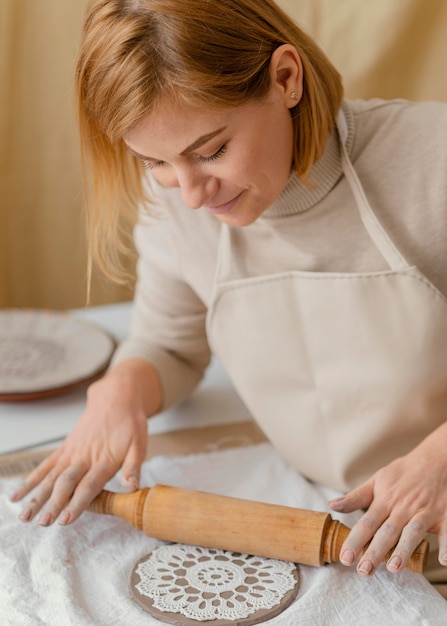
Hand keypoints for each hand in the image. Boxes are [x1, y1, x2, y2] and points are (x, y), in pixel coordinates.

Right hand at [10, 359, 160, 526]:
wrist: (115, 398)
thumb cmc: (130, 423)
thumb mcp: (140, 444)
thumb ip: (133, 467)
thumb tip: (132, 488)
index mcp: (104, 460)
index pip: (89, 485)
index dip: (78, 503)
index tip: (66, 519)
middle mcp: (84, 458)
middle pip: (66, 484)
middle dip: (54, 504)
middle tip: (43, 523)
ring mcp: (71, 453)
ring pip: (51, 477)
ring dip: (37, 497)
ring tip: (25, 516)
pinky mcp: (64, 449)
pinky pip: (45, 466)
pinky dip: (31, 481)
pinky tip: (18, 496)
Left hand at [329, 424, 446, 575]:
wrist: (434, 459)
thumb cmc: (402, 473)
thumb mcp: (376, 481)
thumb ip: (355, 497)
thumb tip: (332, 505)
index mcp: (385, 500)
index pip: (367, 523)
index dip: (355, 540)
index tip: (345, 558)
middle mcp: (403, 507)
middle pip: (387, 531)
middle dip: (375, 551)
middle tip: (364, 571)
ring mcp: (425, 511)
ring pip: (412, 532)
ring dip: (404, 550)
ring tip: (393, 568)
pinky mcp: (445, 515)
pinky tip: (444, 561)